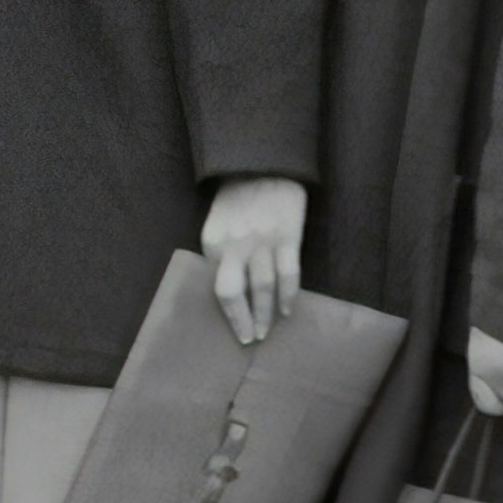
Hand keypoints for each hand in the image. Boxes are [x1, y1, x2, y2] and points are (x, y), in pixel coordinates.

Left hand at [200, 176, 306, 345]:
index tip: (233, 330)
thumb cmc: (238, 197)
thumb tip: (229, 290)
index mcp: (214, 242)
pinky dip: (288, 295)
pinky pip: (289, 273)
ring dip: (264, 314)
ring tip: (265, 332)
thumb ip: (220, 253)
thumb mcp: (217, 224)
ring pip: (262, 287)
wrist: (264, 162)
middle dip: (242, 320)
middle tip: (249, 340)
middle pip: (234, 292)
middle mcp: (235, 244)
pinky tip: (287, 311)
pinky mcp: (288, 235)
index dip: (226, 312)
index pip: (216, 286)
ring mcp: (263, 240)